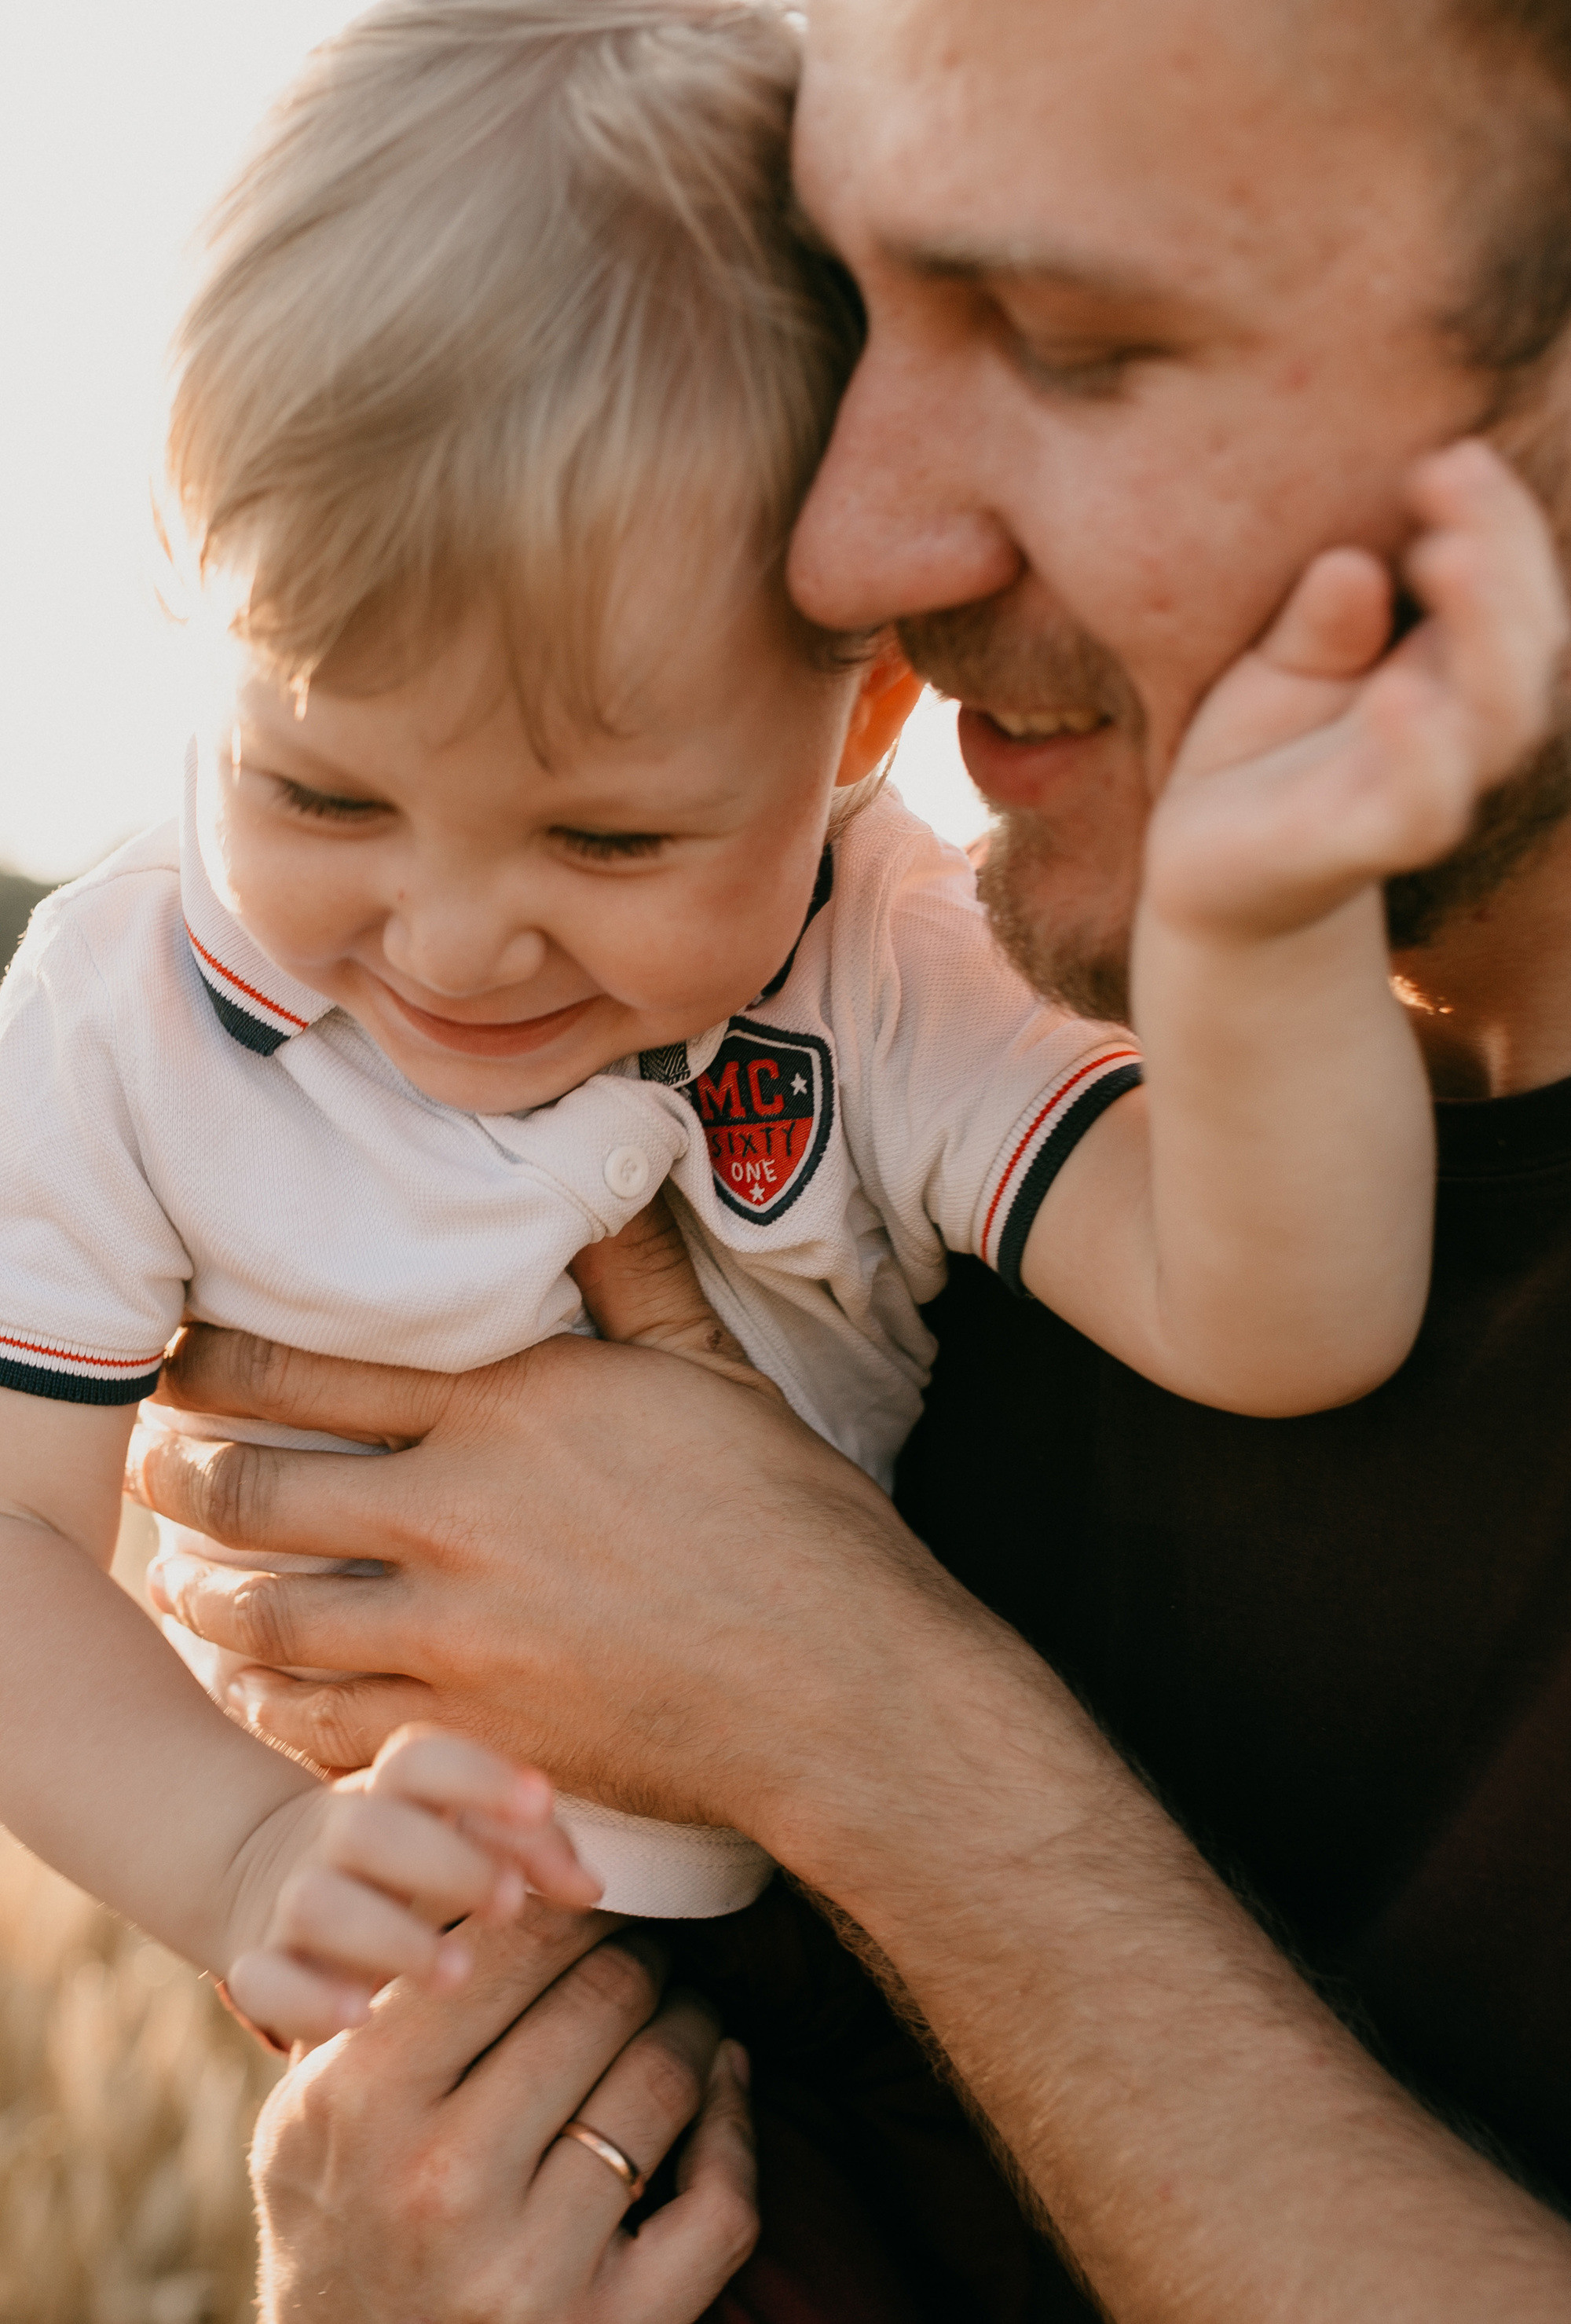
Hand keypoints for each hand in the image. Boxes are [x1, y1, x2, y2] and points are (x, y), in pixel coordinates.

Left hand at [131, 1199, 945, 1854]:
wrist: (837, 1688)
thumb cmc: (789, 1523)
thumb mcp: (713, 1372)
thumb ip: (633, 1274)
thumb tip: (609, 1166)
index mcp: (512, 1406)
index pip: (316, 1366)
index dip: (223, 1360)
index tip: (181, 1356)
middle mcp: (459, 1510)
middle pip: (263, 1488)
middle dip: (183, 1476)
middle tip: (152, 1466)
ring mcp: (455, 1629)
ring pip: (270, 1612)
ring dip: (207, 1592)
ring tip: (184, 1577)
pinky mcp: (468, 1727)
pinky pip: (321, 1719)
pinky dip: (267, 1703)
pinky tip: (252, 1687)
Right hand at [227, 1724, 603, 2047]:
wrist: (271, 1880)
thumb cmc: (413, 1858)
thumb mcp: (463, 1837)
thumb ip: (529, 1847)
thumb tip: (589, 1886)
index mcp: (392, 1791)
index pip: (422, 1758)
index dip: (478, 1775)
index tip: (541, 1799)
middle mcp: (337, 1838)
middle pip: (372, 1830)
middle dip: (444, 1863)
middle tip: (510, 1902)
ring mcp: (291, 1902)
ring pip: (319, 1905)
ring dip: (389, 1935)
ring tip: (457, 1973)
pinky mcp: (258, 1969)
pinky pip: (262, 1981)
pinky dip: (307, 1998)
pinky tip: (360, 2016)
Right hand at [253, 1905, 757, 2323]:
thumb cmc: (336, 2225)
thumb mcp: (313, 2111)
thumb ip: (388, 1992)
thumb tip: (510, 1861)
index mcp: (358, 2104)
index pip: (514, 1941)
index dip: (572, 1898)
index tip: (593, 1888)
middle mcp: (440, 2185)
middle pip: (603, 1997)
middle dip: (642, 1952)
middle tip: (649, 1943)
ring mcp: (527, 2270)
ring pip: (665, 2079)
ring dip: (695, 2021)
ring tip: (686, 2003)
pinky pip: (719, 2202)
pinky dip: (736, 2124)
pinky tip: (724, 2085)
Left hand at [1145, 438, 1569, 940]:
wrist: (1204, 875)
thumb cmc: (1258, 756)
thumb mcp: (1281, 667)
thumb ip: (1322, 623)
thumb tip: (1352, 565)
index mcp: (1448, 672)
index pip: (1511, 588)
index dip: (1496, 518)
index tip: (1448, 455)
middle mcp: (1455, 730)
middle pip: (1528, 640)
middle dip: (1506, 549)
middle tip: (1451, 469)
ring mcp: (1420, 791)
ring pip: (1499, 721)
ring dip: (1488, 632)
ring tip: (1449, 553)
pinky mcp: (1364, 847)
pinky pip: (1423, 810)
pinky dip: (1423, 755)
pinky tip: (1399, 695)